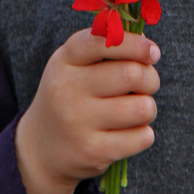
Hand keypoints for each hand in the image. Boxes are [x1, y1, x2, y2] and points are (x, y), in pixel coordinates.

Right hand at [15, 29, 159, 193]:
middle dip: (150, 78)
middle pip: (132, 74)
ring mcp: (78, 123)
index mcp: (65, 60)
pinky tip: (127, 133)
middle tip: (146, 84)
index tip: (152, 52)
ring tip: (134, 110)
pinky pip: (142, 137)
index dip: (134, 44)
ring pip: (143, 108)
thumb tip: (148, 46)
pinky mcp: (92, 151)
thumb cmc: (70, 96)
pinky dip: (143, 134)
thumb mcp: (74, 65)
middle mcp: (67, 89)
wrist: (40, 149)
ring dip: (148, 108)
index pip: (102, 42)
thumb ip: (106, 48)